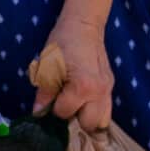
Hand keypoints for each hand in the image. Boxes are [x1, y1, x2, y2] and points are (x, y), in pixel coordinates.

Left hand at [30, 17, 115, 131]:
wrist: (84, 26)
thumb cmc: (63, 42)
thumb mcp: (47, 66)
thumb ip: (44, 92)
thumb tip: (37, 113)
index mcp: (83, 87)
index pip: (65, 113)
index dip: (53, 109)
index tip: (49, 101)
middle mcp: (100, 92)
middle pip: (89, 124)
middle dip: (74, 119)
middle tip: (63, 105)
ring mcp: (109, 90)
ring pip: (102, 121)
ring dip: (87, 119)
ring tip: (75, 107)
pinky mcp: (111, 86)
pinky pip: (106, 109)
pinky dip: (94, 111)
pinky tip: (83, 102)